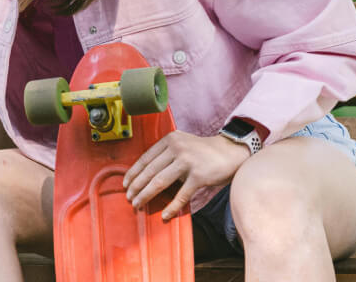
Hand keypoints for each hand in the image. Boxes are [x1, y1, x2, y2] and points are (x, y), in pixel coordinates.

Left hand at [122, 131, 251, 219]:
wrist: (231, 151)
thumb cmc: (203, 151)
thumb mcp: (182, 144)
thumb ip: (166, 154)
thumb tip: (145, 174)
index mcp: (170, 140)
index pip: (145, 158)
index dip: (133, 173)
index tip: (125, 184)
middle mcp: (177, 148)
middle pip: (149, 172)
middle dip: (136, 187)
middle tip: (129, 198)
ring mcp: (188, 161)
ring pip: (159, 182)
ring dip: (146, 196)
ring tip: (138, 205)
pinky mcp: (199, 176)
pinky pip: (181, 195)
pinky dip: (171, 207)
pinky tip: (165, 215)